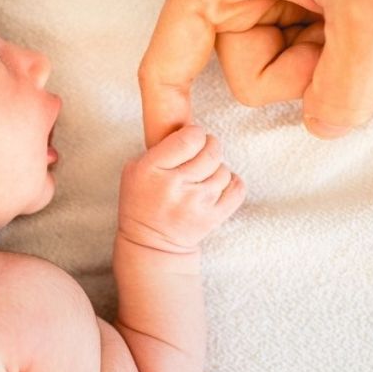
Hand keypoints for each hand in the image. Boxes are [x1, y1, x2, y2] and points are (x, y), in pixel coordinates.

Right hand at [117, 125, 244, 253]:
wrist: (151, 244)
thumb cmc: (143, 201)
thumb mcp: (135, 170)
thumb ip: (159, 147)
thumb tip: (190, 127)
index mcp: (152, 170)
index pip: (189, 138)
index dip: (196, 133)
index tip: (192, 138)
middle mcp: (175, 186)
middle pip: (211, 151)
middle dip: (210, 146)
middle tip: (203, 152)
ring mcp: (196, 203)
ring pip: (224, 169)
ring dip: (217, 168)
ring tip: (204, 176)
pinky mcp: (213, 218)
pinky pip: (237, 188)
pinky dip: (231, 183)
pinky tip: (218, 186)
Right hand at [138, 0, 372, 146]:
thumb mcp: (371, 7)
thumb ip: (344, 86)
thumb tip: (325, 127)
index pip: (166, 66)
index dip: (166, 120)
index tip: (172, 165)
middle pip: (251, 80)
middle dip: (311, 77)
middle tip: (357, 37)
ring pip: (290, 77)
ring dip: (345, 69)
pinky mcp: (301, 6)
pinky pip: (318, 62)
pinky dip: (358, 62)